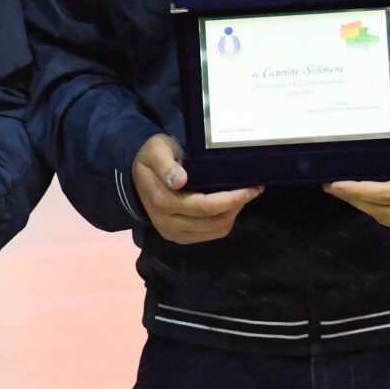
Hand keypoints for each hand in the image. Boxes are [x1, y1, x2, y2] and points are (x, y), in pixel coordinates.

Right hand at [132, 133, 261, 244]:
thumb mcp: (156, 151)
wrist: (137, 174)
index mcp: (162, 201)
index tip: (252, 187)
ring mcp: (173, 233)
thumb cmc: (152, 157)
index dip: (231, 199)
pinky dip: (225, 221)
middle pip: (213, 221)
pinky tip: (229, 205)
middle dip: (237, 206)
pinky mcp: (180, 237)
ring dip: (233, 214)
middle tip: (252, 189)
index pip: (203, 206)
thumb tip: (179, 180)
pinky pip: (211, 234)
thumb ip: (165, 164)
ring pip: (216, 230)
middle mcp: (167, 222)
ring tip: (242, 196)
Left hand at [327, 125, 389, 239]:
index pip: (389, 196)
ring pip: (389, 220)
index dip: (360, 191)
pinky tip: (366, 201)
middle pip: (385, 211)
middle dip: (356, 200)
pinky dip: (380, 213)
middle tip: (332, 187)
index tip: (336, 184)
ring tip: (345, 193)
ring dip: (365, 207)